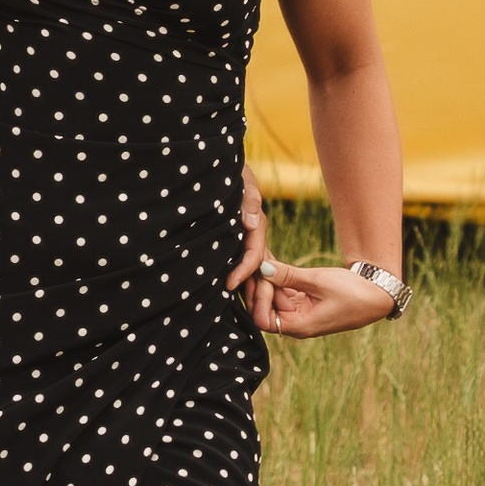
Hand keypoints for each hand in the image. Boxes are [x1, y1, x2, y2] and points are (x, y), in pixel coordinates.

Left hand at [227, 168, 269, 311]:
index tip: (228, 285)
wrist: (222, 166)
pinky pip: (247, 266)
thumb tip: (250, 223)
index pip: (254, 254)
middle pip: (261, 270)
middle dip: (260, 293)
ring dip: (255, 293)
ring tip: (254, 317)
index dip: (243, 271)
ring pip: (256, 272)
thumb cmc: (233, 173)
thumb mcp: (244, 183)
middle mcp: (255, 236)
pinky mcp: (243, 242)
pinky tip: (241, 298)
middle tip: (256, 318)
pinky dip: (246, 283)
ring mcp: (251, 241)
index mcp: (256, 226)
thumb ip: (248, 202)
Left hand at [251, 259, 397, 338]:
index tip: (262, 276)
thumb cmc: (352, 292)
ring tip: (261, 257)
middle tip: (255, 261)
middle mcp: (297, 323)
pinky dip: (278, 280)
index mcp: (299, 326)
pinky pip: (285, 293)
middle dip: (259, 286)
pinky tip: (272, 262)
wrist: (378, 295)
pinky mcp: (306, 303)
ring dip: (267, 281)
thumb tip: (262, 268)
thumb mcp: (318, 280)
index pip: (263, 319)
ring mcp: (301, 313)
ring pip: (274, 299)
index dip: (258, 299)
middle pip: (265, 309)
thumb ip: (288, 275)